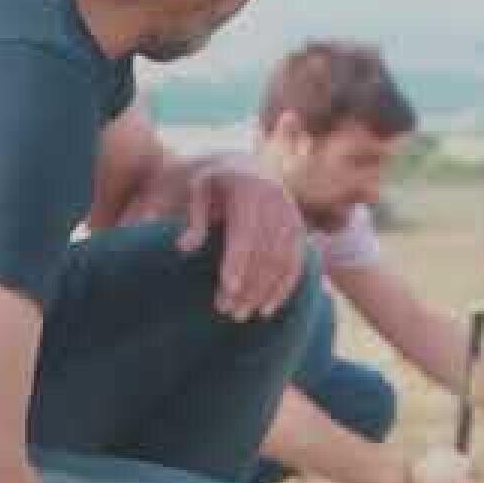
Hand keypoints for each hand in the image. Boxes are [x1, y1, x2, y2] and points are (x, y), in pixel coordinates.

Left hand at [125, 155, 306, 321]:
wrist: (247, 167)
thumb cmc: (215, 185)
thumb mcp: (198, 192)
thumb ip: (194, 219)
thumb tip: (183, 247)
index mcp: (248, 188)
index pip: (245, 231)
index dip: (238, 261)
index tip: (227, 290)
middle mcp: (275, 200)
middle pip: (264, 251)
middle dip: (248, 284)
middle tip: (228, 312)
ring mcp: (291, 215)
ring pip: (281, 261)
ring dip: (262, 292)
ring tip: (241, 315)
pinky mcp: (299, 229)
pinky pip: (295, 264)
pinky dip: (283, 288)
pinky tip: (266, 309)